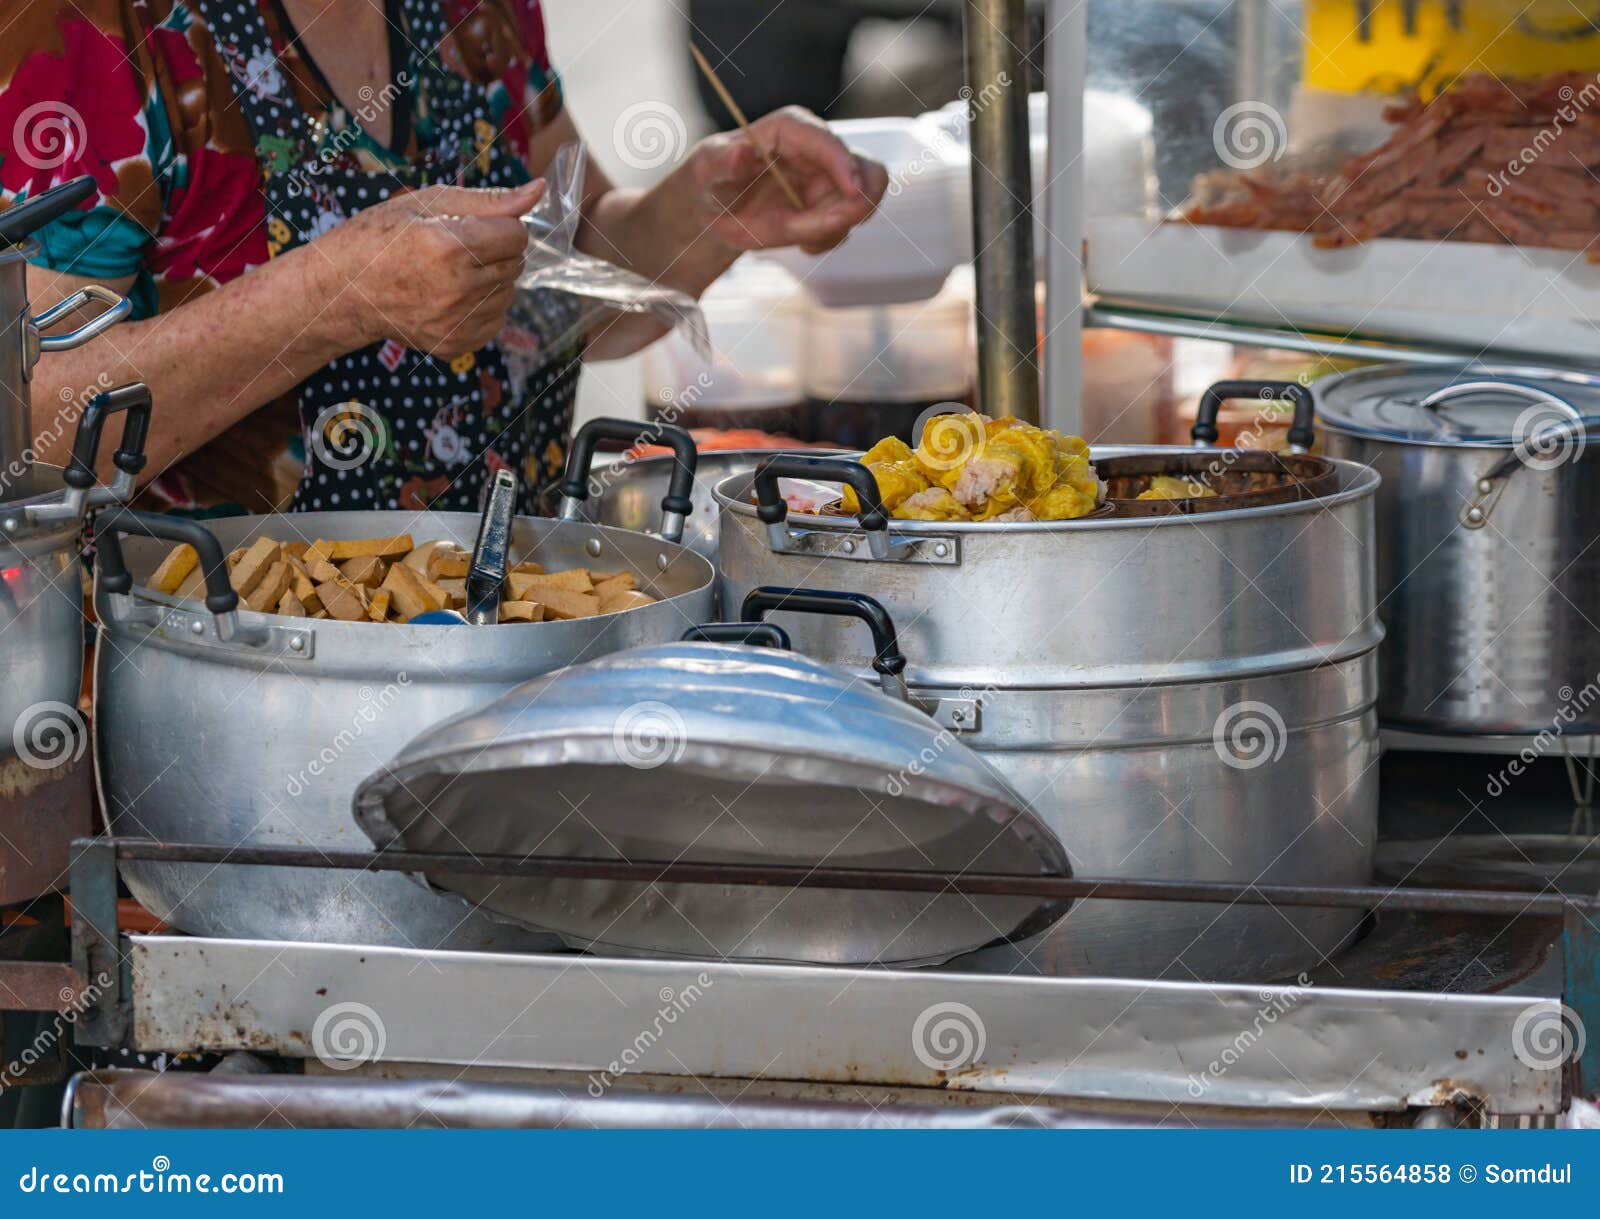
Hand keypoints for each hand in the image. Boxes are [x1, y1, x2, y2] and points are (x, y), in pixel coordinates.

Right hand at [309, 181, 542, 358]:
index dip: (500, 225)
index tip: (473, 226)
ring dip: (491, 279)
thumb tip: (538, 190)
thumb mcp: (426, 203)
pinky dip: (483, 307)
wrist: (342, 291)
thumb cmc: (379, 237)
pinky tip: (450, 296)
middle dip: (495, 250)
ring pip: (509, 293)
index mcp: (448, 247)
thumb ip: (488, 200)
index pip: (517, 235)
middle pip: (515, 264)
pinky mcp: (454, 344)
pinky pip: (496, 321)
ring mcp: (455, 322)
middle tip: (456, 247)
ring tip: (450, 272)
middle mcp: (456, 289)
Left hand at [685, 107, 888, 254]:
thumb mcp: (708, 167)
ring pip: (861, 206)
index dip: (846, 166)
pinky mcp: (831, 207)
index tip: (852, 193)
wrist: (716, 208)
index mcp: (792, 129)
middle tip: (821, 230)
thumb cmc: (711, 178)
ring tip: (792, 233)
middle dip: (856, 205)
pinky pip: (845, 229)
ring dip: (831, 229)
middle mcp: (820, 152)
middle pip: (866, 173)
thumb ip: (724, 161)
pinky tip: (796, 238)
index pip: (829, 143)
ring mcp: (830, 181)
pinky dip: (824, 240)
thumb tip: (740, 152)